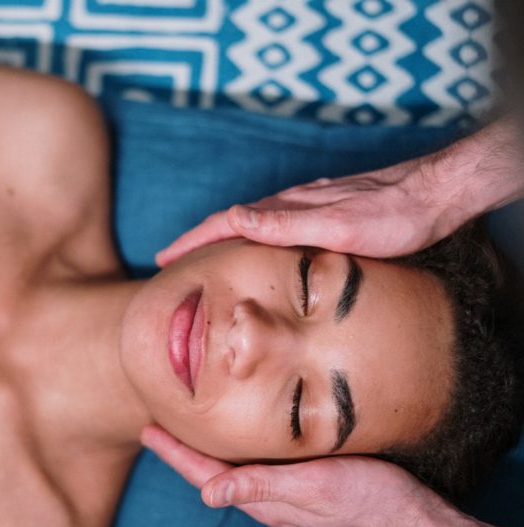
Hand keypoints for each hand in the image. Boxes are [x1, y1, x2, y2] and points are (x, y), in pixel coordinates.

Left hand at [140, 425, 451, 526]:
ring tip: (189, 430)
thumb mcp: (314, 488)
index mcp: (263, 498)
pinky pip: (259, 467)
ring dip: (208, 450)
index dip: (175, 452)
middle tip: (158, 425)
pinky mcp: (306, 486)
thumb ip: (262, 487)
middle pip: (213, 471)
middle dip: (183, 450)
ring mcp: (287, 495)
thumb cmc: (368, 502)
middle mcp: (268, 497)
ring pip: (235, 469)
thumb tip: (208, 495)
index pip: (205, 473)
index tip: (147, 430)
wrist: (414, 524)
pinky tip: (243, 440)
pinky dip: (239, 451)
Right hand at [156, 118, 523, 264]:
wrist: (432, 195)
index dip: (190, 242)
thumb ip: (284, 223)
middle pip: (229, 223)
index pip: (223, 224)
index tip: (163, 259)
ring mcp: (304, 208)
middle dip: (195, 241)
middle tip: (169, 262)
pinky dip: (248, 239)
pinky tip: (253, 248)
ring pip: (249, 225)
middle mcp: (289, 206)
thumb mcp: (337, 226)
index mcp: (285, 210)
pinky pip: (270, 227)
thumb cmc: (390, 216)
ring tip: (200, 258)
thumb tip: (231, 218)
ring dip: (219, 240)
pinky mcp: (319, 213)